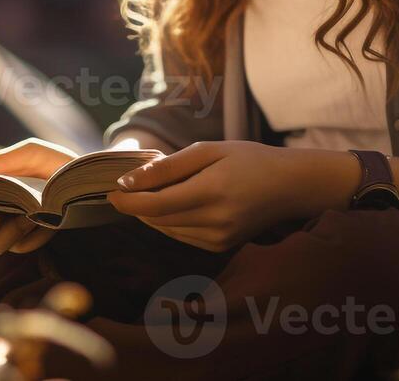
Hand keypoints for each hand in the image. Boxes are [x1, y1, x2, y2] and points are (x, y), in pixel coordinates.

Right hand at [0, 138, 76, 254]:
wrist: (87, 179)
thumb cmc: (55, 163)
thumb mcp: (32, 154)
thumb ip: (4, 159)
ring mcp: (14, 230)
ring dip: (7, 232)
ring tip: (27, 216)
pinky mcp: (33, 240)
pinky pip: (22, 247)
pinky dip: (29, 237)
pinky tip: (42, 223)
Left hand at [106, 141, 360, 251]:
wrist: (289, 186)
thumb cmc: (248, 159)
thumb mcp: (208, 150)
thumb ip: (168, 167)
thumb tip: (129, 181)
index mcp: (212, 192)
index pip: (156, 205)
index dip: (128, 201)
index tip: (109, 190)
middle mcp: (215, 221)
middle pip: (158, 220)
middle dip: (136, 204)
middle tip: (126, 185)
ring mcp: (218, 239)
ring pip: (167, 230)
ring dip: (151, 213)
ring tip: (149, 190)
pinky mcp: (220, 247)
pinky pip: (182, 236)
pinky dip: (169, 221)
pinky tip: (172, 204)